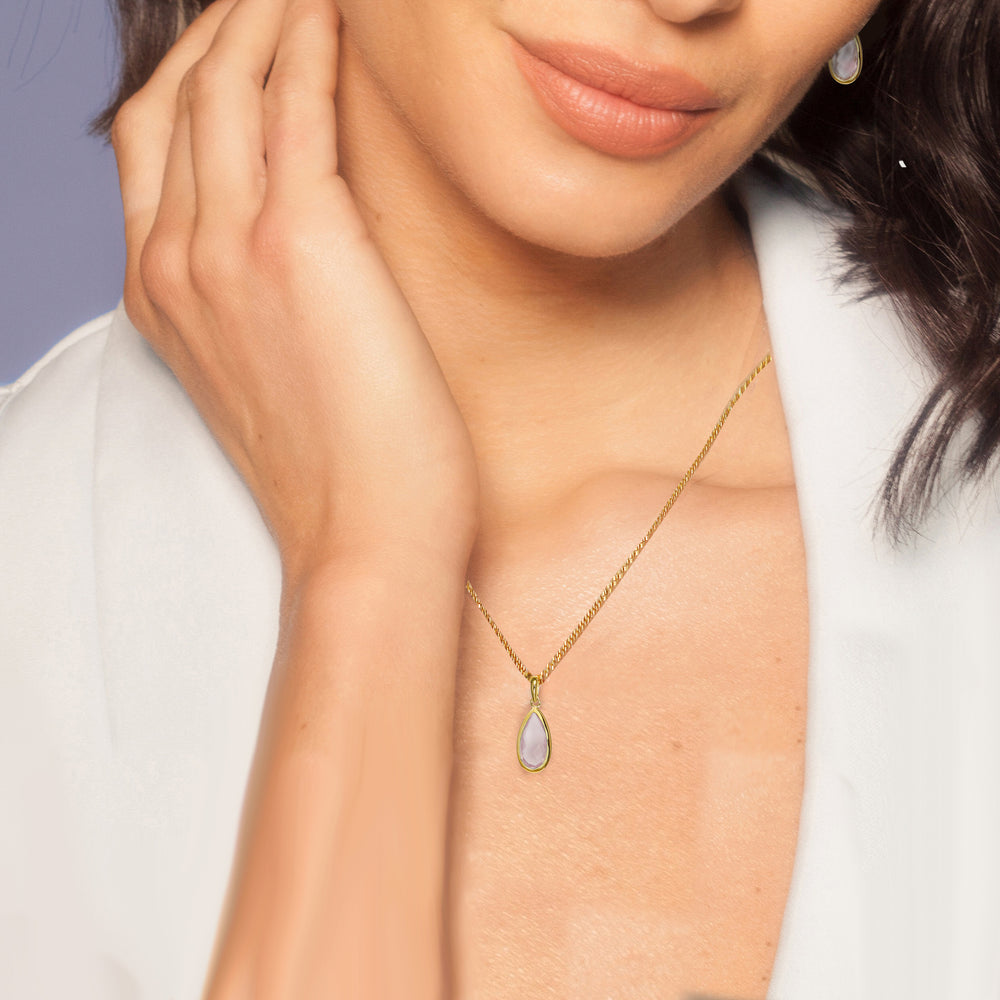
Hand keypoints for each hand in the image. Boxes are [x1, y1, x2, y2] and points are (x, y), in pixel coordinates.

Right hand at [111, 0, 479, 582]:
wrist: (364, 542)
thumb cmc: (340, 473)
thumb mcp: (268, 377)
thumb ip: (251, 297)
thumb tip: (290, 236)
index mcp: (161, 293)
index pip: (155, 141)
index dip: (197, 72)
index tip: (243, 32)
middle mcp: (174, 258)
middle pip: (182, 96)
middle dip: (226, 22)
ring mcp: (224, 246)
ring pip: (228, 82)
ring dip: (267, 12)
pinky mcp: (298, 240)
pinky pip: (295, 104)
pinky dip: (311, 42)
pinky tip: (337, 10)